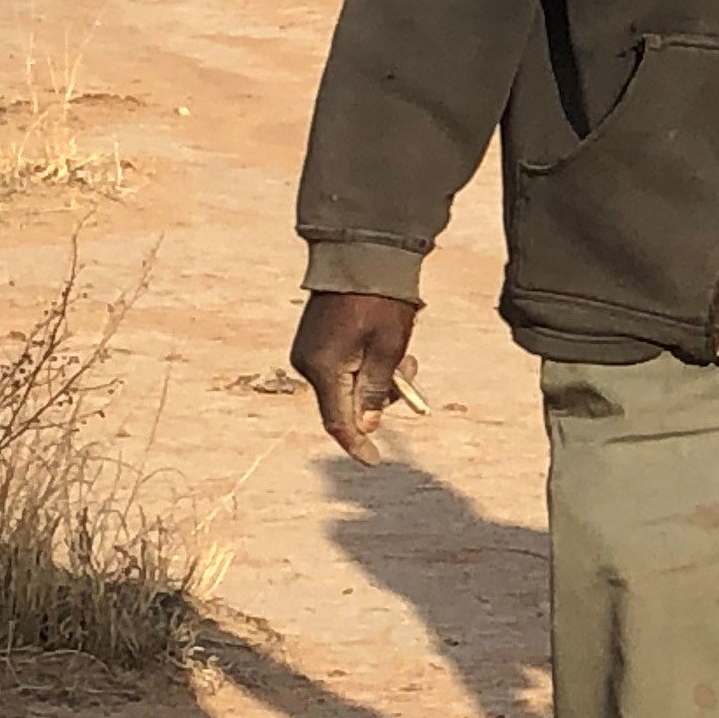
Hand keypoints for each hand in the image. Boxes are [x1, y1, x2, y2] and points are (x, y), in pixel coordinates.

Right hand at [293, 291, 420, 461]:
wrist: (361, 257)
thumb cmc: (380, 303)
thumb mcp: (388, 349)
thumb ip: (377, 391)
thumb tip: (366, 426)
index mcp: (324, 369)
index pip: (338, 421)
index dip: (356, 444)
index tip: (373, 461)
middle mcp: (308, 365)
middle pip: (345, 404)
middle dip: (379, 399)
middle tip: (410, 373)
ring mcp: (309, 352)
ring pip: (346, 386)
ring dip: (376, 380)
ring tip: (403, 354)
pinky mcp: (314, 342)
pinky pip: (341, 369)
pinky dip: (365, 367)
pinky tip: (384, 347)